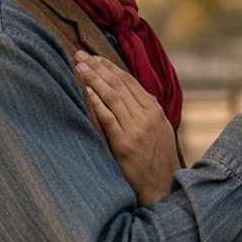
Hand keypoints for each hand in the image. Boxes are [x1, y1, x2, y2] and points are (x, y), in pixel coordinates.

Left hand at [74, 51, 180, 206]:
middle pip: (119, 85)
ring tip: (79, 67)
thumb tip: (138, 92)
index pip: (130, 81)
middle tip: (80, 54)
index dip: (110, 67)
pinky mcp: (125, 144)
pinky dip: (97, 102)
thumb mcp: (161, 130)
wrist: (163, 187)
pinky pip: (108, 118)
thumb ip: (149, 110)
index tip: (94, 57)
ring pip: (113, 97)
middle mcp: (147, 116)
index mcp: (155, 110)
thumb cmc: (159, 159)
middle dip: (98, 67)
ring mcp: (136, 129)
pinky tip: (86, 90)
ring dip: (94, 79)